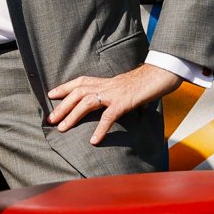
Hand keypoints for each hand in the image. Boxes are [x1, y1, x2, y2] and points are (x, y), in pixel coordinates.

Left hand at [47, 64, 181, 144]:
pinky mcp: (125, 102)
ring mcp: (115, 92)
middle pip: (78, 92)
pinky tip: (94, 140)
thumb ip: (118, 95)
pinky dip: (100, 128)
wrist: (162, 73)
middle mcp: (108, 85)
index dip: (65, 87)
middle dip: (62, 106)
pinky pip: (109, 116)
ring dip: (73, 116)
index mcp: (107, 81)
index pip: (81, 81)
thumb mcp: (127, 88)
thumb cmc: (147, 81)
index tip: (51, 94)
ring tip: (63, 129)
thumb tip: (117, 105)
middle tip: (51, 119)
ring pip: (87, 102)